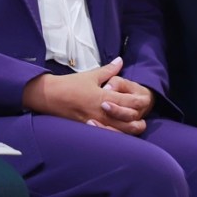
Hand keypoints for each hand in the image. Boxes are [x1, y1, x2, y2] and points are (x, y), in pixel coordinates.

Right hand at [23, 57, 148, 133]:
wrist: (50, 97)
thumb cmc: (70, 84)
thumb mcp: (91, 75)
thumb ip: (108, 70)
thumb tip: (120, 60)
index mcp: (104, 96)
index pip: (129, 101)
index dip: (140, 100)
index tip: (146, 98)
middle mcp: (102, 112)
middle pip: (129, 118)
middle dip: (139, 115)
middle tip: (144, 111)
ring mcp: (96, 122)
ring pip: (121, 130)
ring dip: (131, 127)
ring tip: (137, 123)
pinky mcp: (90, 128)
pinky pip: (108, 135)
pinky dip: (118, 133)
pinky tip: (122, 131)